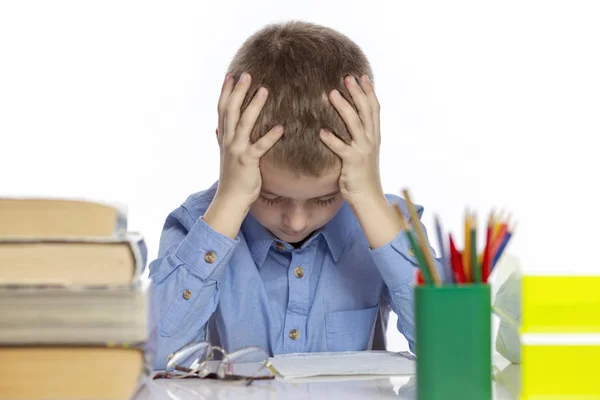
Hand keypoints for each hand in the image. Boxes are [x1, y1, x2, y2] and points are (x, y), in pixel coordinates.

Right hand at [215, 72, 283, 204]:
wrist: (230, 199)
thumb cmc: (232, 177)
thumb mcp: (225, 155)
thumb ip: (222, 140)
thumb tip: (217, 128)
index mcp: (224, 137)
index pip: (222, 109)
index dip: (225, 91)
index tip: (231, 75)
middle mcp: (228, 141)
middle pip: (231, 110)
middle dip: (238, 91)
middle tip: (248, 74)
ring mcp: (237, 150)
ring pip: (244, 123)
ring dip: (254, 106)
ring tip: (264, 90)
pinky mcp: (248, 162)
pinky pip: (260, 147)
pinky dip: (270, 137)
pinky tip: (281, 128)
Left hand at [319, 74, 384, 206]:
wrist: (369, 198)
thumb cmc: (362, 176)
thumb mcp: (364, 153)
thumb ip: (359, 137)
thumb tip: (351, 123)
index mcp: (374, 136)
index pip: (374, 108)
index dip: (368, 91)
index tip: (361, 76)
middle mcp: (371, 140)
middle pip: (365, 111)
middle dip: (356, 92)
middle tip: (346, 77)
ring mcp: (363, 150)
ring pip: (354, 124)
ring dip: (342, 107)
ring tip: (330, 93)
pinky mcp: (352, 162)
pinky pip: (341, 148)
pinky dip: (331, 139)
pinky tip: (321, 132)